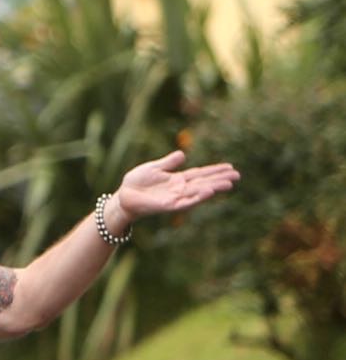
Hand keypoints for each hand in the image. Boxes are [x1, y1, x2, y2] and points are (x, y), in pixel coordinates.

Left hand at [113, 149, 239, 224]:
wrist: (123, 197)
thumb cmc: (136, 183)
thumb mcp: (153, 168)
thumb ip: (168, 163)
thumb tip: (183, 154)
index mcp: (177, 179)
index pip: (200, 174)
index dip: (215, 170)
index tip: (230, 167)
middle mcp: (180, 189)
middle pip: (204, 182)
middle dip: (220, 179)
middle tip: (237, 175)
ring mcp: (176, 197)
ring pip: (198, 192)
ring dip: (213, 188)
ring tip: (228, 184)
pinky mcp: (169, 205)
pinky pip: (186, 201)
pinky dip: (197, 197)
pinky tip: (208, 192)